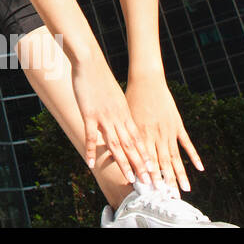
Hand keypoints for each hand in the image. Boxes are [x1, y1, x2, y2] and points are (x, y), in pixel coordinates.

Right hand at [70, 56, 153, 185]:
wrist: (91, 62)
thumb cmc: (101, 77)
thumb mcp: (114, 96)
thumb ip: (118, 110)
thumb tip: (122, 120)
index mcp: (126, 113)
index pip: (139, 139)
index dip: (146, 155)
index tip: (154, 170)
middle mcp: (118, 118)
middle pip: (132, 145)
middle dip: (141, 165)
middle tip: (149, 182)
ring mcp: (105, 116)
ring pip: (116, 144)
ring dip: (123, 163)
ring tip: (129, 179)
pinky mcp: (89, 113)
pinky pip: (91, 135)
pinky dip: (91, 150)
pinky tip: (90, 163)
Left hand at [126, 73, 202, 191]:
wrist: (146, 80)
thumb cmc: (130, 99)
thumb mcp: (125, 118)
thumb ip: (125, 136)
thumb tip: (116, 152)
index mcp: (141, 134)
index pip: (146, 160)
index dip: (150, 176)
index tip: (152, 191)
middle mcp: (155, 135)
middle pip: (161, 163)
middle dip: (165, 181)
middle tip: (170, 198)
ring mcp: (168, 131)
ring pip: (174, 157)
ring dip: (180, 174)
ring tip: (185, 190)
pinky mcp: (177, 125)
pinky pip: (186, 143)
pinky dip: (193, 156)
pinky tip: (199, 169)